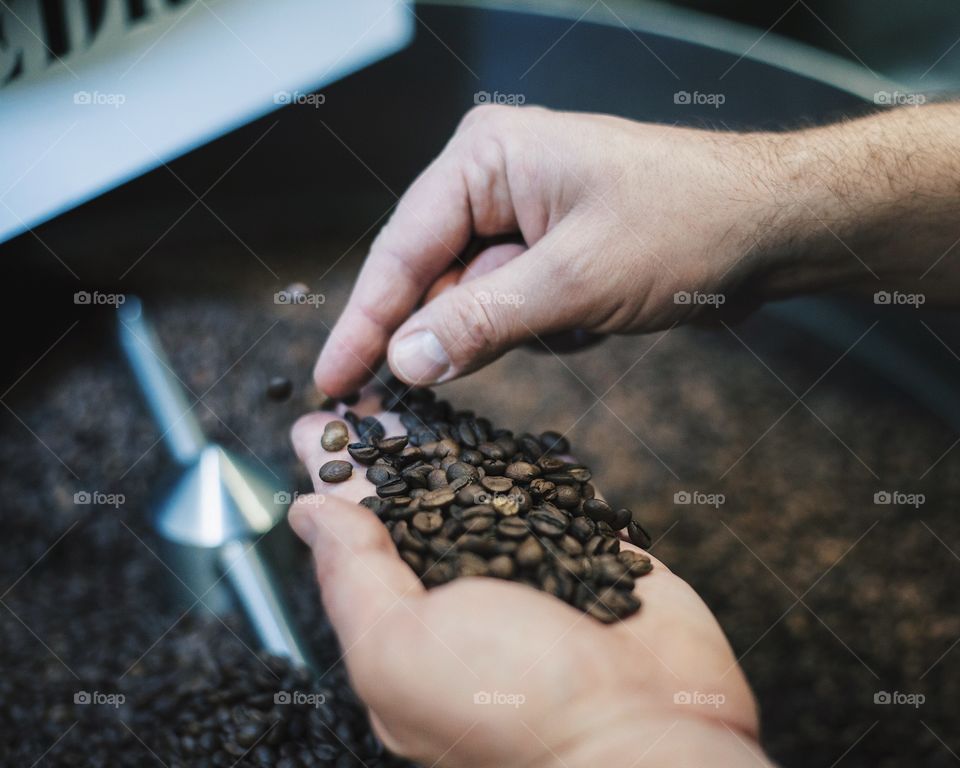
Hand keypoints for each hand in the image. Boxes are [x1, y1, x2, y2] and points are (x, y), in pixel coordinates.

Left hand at [288, 392, 769, 766]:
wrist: (649, 732)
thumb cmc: (514, 705)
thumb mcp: (399, 645)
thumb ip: (352, 577)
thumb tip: (308, 513)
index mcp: (407, 620)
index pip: (357, 532)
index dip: (336, 475)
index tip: (313, 423)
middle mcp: (463, 593)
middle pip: (415, 499)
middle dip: (388, 444)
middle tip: (363, 385)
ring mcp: (530, 569)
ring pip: (481, 489)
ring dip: (450, 441)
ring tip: (416, 389)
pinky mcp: (588, 553)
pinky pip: (552, 495)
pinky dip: (527, 463)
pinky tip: (499, 428)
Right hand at [314, 104, 777, 395]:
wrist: (770, 226)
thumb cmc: (686, 221)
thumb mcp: (575, 280)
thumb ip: (481, 321)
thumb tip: (404, 360)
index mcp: (486, 159)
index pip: (401, 250)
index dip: (363, 322)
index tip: (331, 380)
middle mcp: (494, 181)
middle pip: (431, 278)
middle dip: (451, 331)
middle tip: (433, 388)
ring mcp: (523, 219)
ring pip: (477, 303)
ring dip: (517, 331)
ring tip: (580, 315)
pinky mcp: (549, 253)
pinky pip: (515, 310)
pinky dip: (547, 329)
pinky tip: (598, 314)